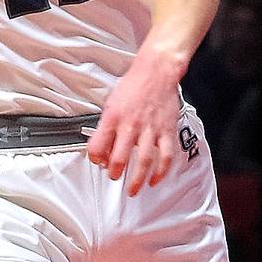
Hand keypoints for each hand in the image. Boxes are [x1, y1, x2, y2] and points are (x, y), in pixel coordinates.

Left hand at [87, 45, 184, 196]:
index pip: (97, 146)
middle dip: (114, 173)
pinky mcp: (167, 131)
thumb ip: (105, 127)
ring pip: (144, 161)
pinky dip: (161, 172)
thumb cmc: (133, 86)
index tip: (98, 163)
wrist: (156, 72)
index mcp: (113, 118)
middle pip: (119, 158)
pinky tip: (155, 179)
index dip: (95, 158)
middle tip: (114, 177)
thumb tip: (101, 148)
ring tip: (133, 190)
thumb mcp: (111, 103)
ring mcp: (151, 129)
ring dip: (137, 179)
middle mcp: (131, 125)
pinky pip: (166, 156)